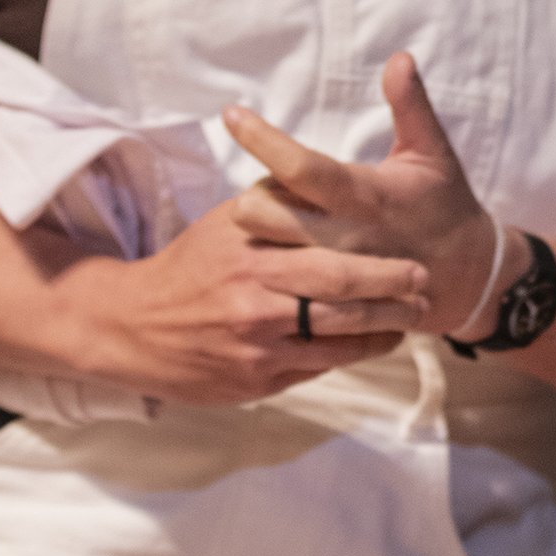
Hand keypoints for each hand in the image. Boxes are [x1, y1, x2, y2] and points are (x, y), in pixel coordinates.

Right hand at [54, 196, 428, 404]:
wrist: (130, 325)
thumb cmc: (191, 265)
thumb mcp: (227, 222)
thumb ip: (277, 201)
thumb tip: (323, 173)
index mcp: (253, 256)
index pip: (334, 264)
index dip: (382, 269)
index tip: (416, 262)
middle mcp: (256, 303)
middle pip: (343, 304)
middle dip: (393, 299)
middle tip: (424, 292)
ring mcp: (256, 348)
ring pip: (338, 343)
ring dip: (381, 334)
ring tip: (408, 321)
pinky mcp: (254, 381)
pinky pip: (316, 368)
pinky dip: (349, 356)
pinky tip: (370, 344)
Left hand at [224, 54, 506, 335]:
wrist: (466, 276)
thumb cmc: (443, 204)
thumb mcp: (432, 152)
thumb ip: (410, 105)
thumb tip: (400, 57)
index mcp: (366, 195)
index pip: (300, 167)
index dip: (260, 138)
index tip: (231, 113)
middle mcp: (344, 236)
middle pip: (261, 213)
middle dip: (253, 194)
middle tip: (272, 187)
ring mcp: (332, 272)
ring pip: (261, 250)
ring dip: (259, 230)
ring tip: (281, 219)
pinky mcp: (328, 300)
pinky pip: (277, 284)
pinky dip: (271, 262)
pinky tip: (283, 252)